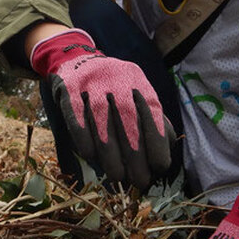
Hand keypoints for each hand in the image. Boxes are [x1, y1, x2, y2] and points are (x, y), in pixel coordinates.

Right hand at [30, 28, 174, 189]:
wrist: (75, 58)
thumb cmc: (112, 85)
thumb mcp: (135, 91)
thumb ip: (151, 115)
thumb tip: (168, 146)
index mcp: (138, 81)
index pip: (152, 114)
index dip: (157, 142)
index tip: (160, 167)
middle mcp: (117, 80)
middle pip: (129, 122)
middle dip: (136, 157)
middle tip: (140, 181)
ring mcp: (92, 84)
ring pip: (103, 123)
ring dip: (111, 154)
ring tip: (117, 176)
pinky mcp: (69, 89)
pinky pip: (77, 117)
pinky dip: (84, 138)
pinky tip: (90, 157)